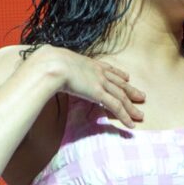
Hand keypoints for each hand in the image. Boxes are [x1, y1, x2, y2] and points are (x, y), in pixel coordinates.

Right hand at [27, 46, 145, 127]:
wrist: (50, 63)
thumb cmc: (47, 62)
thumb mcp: (53, 61)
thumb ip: (54, 68)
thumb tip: (42, 70)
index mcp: (87, 62)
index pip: (107, 69)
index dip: (118, 74)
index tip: (126, 77)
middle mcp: (97, 71)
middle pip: (119, 83)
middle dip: (131, 90)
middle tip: (141, 96)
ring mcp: (99, 82)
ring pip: (121, 96)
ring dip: (131, 107)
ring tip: (140, 115)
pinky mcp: (99, 93)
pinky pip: (116, 106)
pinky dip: (125, 116)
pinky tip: (131, 123)